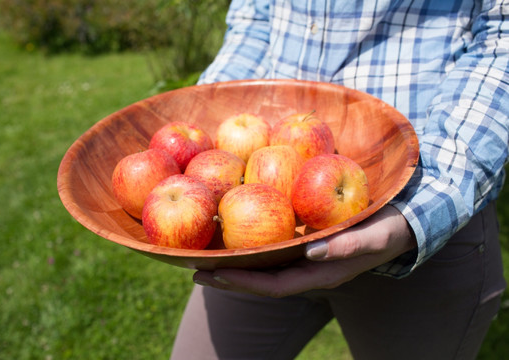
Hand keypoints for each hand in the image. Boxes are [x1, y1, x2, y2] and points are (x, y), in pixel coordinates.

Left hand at [193, 205, 415, 296]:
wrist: (404, 221)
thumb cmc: (391, 229)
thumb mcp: (376, 236)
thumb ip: (349, 246)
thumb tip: (313, 252)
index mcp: (321, 274)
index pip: (273, 286)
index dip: (241, 283)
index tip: (210, 274)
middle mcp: (309, 269)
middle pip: (262, 280)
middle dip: (229, 278)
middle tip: (195, 269)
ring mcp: (307, 258)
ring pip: (265, 266)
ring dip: (237, 264)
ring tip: (208, 257)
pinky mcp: (308, 243)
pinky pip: (274, 248)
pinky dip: (253, 245)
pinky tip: (238, 233)